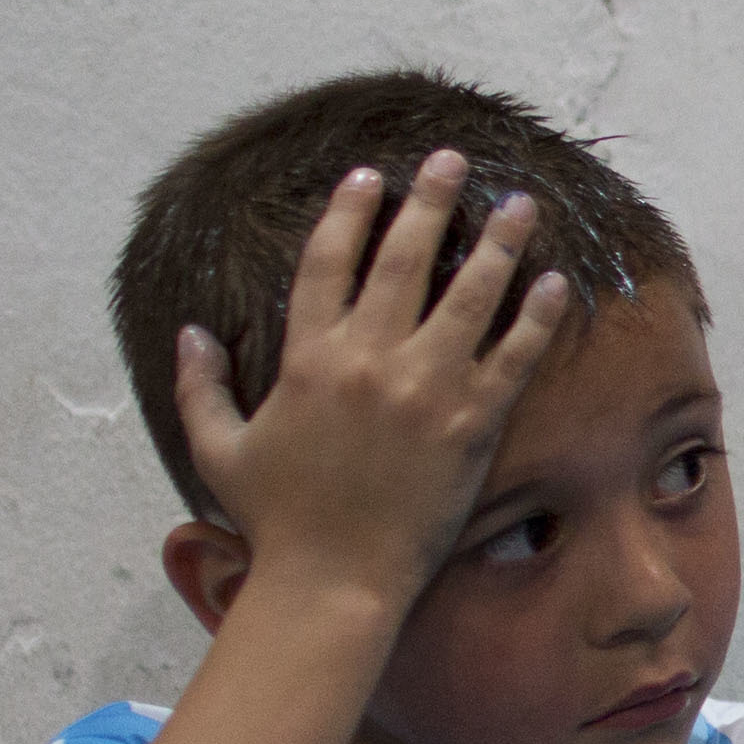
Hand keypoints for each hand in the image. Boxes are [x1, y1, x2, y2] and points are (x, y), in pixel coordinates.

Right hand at [173, 154, 571, 603]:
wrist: (333, 583)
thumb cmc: (275, 520)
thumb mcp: (219, 448)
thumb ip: (201, 385)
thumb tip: (190, 331)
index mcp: (309, 358)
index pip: (329, 261)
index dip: (350, 213)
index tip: (370, 177)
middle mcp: (369, 360)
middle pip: (404, 259)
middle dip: (429, 200)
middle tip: (450, 160)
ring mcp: (426, 389)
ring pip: (470, 294)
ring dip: (497, 242)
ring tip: (519, 202)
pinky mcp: (472, 424)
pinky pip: (513, 356)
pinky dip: (536, 317)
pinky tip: (553, 281)